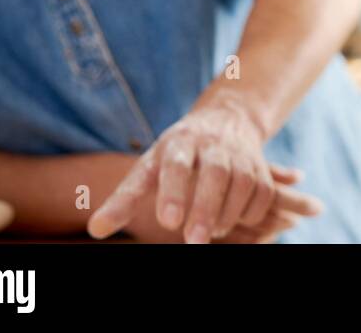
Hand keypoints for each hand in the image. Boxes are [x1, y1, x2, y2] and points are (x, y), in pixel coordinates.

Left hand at [87, 90, 315, 242]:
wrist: (225, 120)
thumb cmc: (176, 154)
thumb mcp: (148, 168)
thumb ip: (124, 199)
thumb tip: (96, 230)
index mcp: (179, 143)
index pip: (176, 164)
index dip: (174, 191)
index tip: (168, 222)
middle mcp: (213, 145)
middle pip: (216, 173)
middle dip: (207, 208)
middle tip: (194, 241)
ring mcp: (240, 154)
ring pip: (244, 183)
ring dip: (228, 214)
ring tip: (210, 232)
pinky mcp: (261, 167)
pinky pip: (264, 192)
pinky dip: (251, 212)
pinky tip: (234, 220)